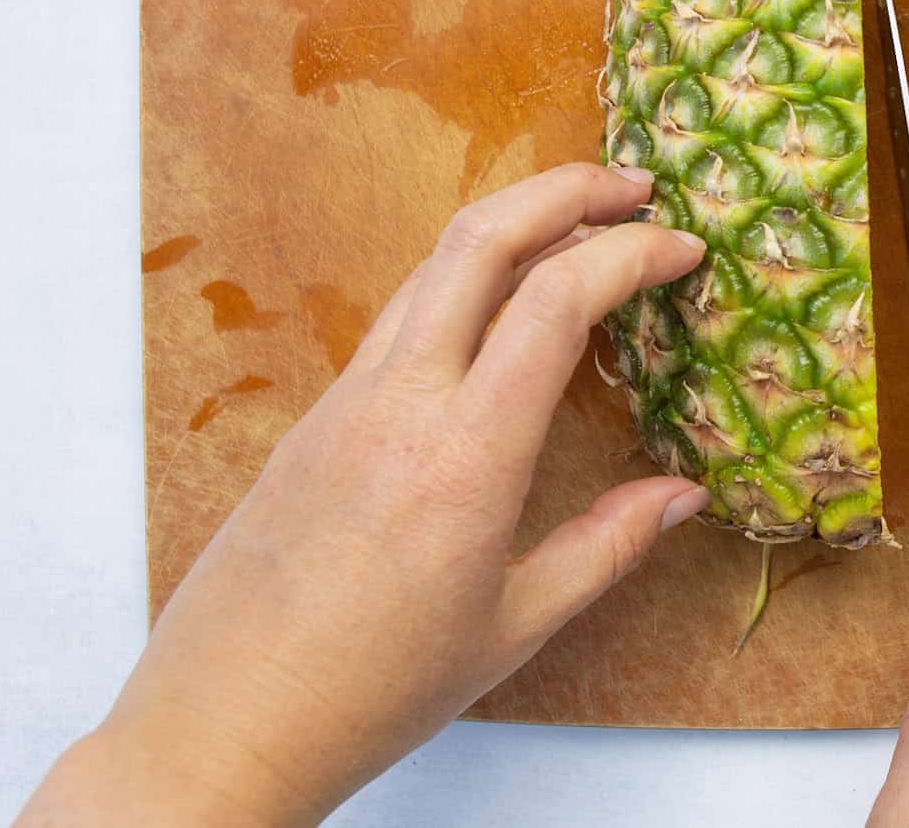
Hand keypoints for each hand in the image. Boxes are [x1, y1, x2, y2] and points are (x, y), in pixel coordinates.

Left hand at [20, 163, 710, 826]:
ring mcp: (347, 400)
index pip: (554, 300)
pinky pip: (400, 315)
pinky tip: (502, 310)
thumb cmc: (375, 689)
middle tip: (635, 185)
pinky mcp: (317, 416)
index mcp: (463, 456)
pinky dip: (465, 280)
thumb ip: (607, 546)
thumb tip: (684, 494)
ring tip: (580, 226)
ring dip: (511, 223)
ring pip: (430, 266)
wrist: (224, 721)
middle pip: (479, 238)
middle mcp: (399, 402)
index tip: (684, 248)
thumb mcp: (515, 627)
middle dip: (565, 188)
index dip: (630, 254)